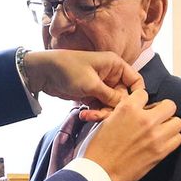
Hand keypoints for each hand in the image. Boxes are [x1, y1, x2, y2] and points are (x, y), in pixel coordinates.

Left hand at [22, 50, 142, 116]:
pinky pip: (100, 106)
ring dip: (102, 113)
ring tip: (88, 116)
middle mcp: (111, 75)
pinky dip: (94, 113)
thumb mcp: (91, 84)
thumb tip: (126, 106)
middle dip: (113, 108)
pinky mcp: (91, 94)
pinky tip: (84, 114)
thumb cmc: (68, 70)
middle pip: (123, 96)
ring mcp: (101, 86)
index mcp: (115, 65)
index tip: (132, 109)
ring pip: (111, 104)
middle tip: (100, 115)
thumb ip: (111, 96)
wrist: (43, 72)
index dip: (136, 94)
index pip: (136, 80)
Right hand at [77, 87, 180, 180]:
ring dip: (170, 125)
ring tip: (161, 130)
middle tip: (156, 117)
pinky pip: (178, 139)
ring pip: (177, 122)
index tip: (141, 107)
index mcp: (128, 108)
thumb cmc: (98, 148)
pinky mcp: (161, 152)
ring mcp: (155, 136)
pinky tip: (162, 142)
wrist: (100, 172)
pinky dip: (172, 139)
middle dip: (163, 110)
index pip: (145, 93)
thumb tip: (136, 109)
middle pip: (169, 105)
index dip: (142, 101)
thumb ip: (123, 111)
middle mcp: (145, 119)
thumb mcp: (106, 121)